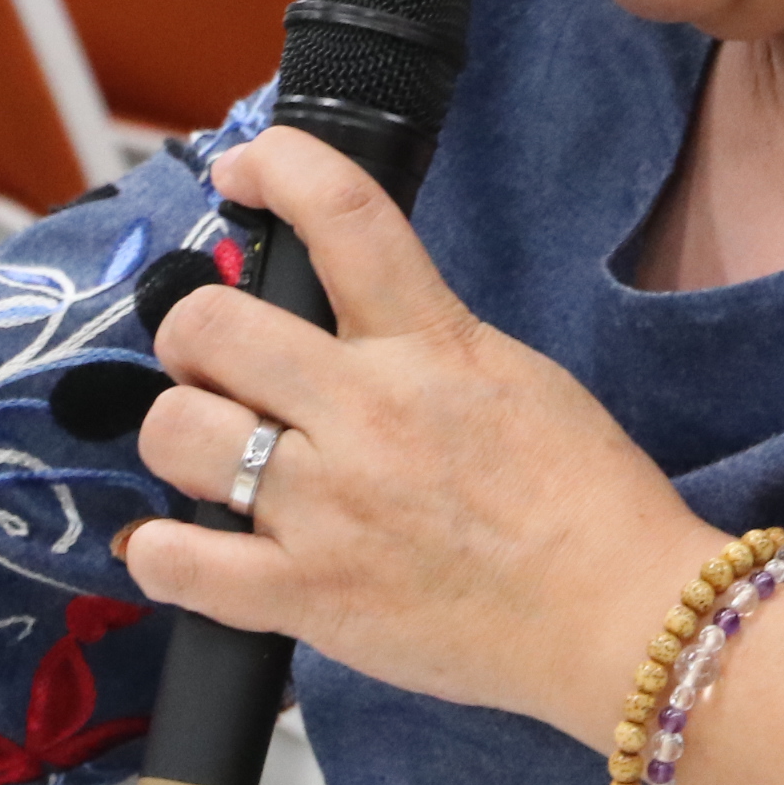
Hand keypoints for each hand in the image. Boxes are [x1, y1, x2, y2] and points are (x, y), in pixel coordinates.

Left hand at [119, 130, 720, 752]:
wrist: (623, 618)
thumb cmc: (588, 502)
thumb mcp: (516, 376)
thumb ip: (425, 342)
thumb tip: (346, 328)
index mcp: (430, 345)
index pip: (342, 213)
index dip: (278, 166)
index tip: (246, 168)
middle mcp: (366, 413)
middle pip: (211, 326)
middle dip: (194, 338)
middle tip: (216, 367)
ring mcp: (328, 508)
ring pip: (177, 432)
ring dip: (180, 436)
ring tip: (211, 458)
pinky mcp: (309, 597)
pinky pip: (179, 563)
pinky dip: (160, 554)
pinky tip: (183, 548)